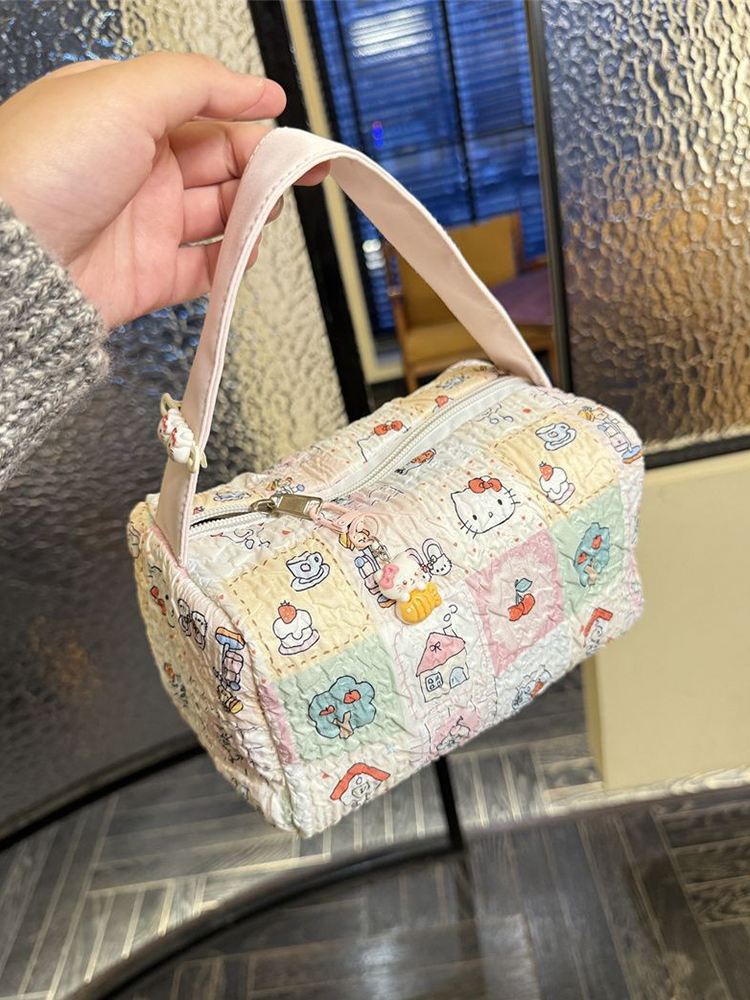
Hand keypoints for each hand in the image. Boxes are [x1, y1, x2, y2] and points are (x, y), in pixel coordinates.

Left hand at [0, 52, 326, 327]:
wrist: (12, 257)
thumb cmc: (45, 166)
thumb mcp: (124, 92)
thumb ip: (198, 81)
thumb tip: (257, 86)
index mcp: (126, 115)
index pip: (203, 111)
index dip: (248, 116)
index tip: (286, 125)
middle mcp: (137, 169)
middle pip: (219, 163)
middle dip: (260, 165)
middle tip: (290, 173)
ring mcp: (144, 224)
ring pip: (220, 215)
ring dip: (252, 211)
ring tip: (267, 210)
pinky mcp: (149, 276)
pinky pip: (205, 269)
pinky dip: (232, 262)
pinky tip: (245, 249)